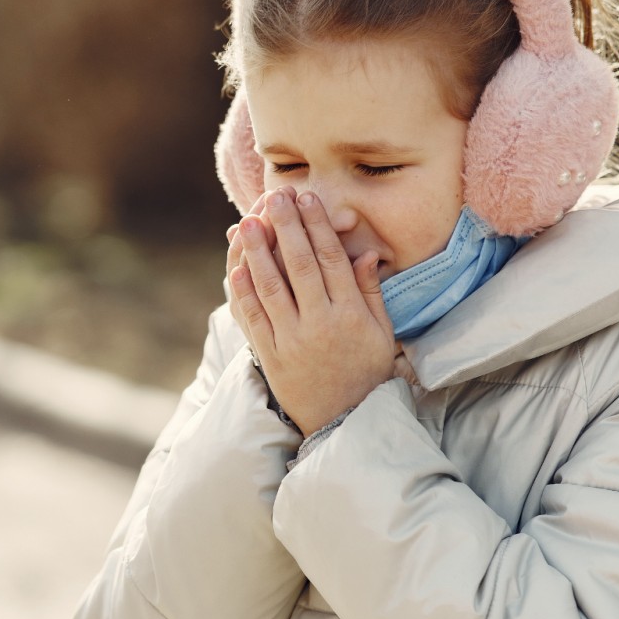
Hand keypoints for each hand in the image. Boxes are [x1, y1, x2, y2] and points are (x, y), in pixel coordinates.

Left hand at [229, 188, 395, 435]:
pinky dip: (244, 292)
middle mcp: (320, 325)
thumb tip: (367, 253)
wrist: (344, 422)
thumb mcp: (382, 334)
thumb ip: (371, 293)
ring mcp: (292, 341)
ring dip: (258, 252)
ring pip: (271, 288)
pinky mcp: (271, 357)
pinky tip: (237, 266)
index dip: (317, 226)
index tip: (307, 199)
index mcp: (351, 315)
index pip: (332, 260)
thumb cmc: (367, 373)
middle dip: (286, 227)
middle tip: (275, 196)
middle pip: (300, 265)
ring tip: (248, 222)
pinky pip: (253, 319)